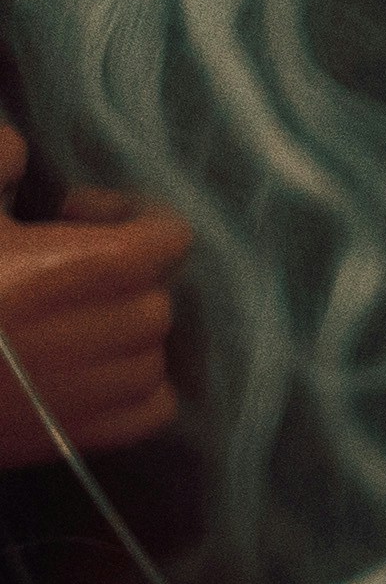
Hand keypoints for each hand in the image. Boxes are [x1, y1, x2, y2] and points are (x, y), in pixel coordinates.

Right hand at [0, 129, 187, 463]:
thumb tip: (17, 148)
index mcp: (96, 266)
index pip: (170, 235)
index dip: (127, 215)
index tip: (73, 215)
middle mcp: (120, 330)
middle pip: (156, 290)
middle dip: (116, 273)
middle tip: (53, 267)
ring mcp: (110, 388)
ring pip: (155, 348)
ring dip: (118, 328)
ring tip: (58, 319)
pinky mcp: (91, 436)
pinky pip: (154, 405)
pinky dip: (133, 385)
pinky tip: (81, 367)